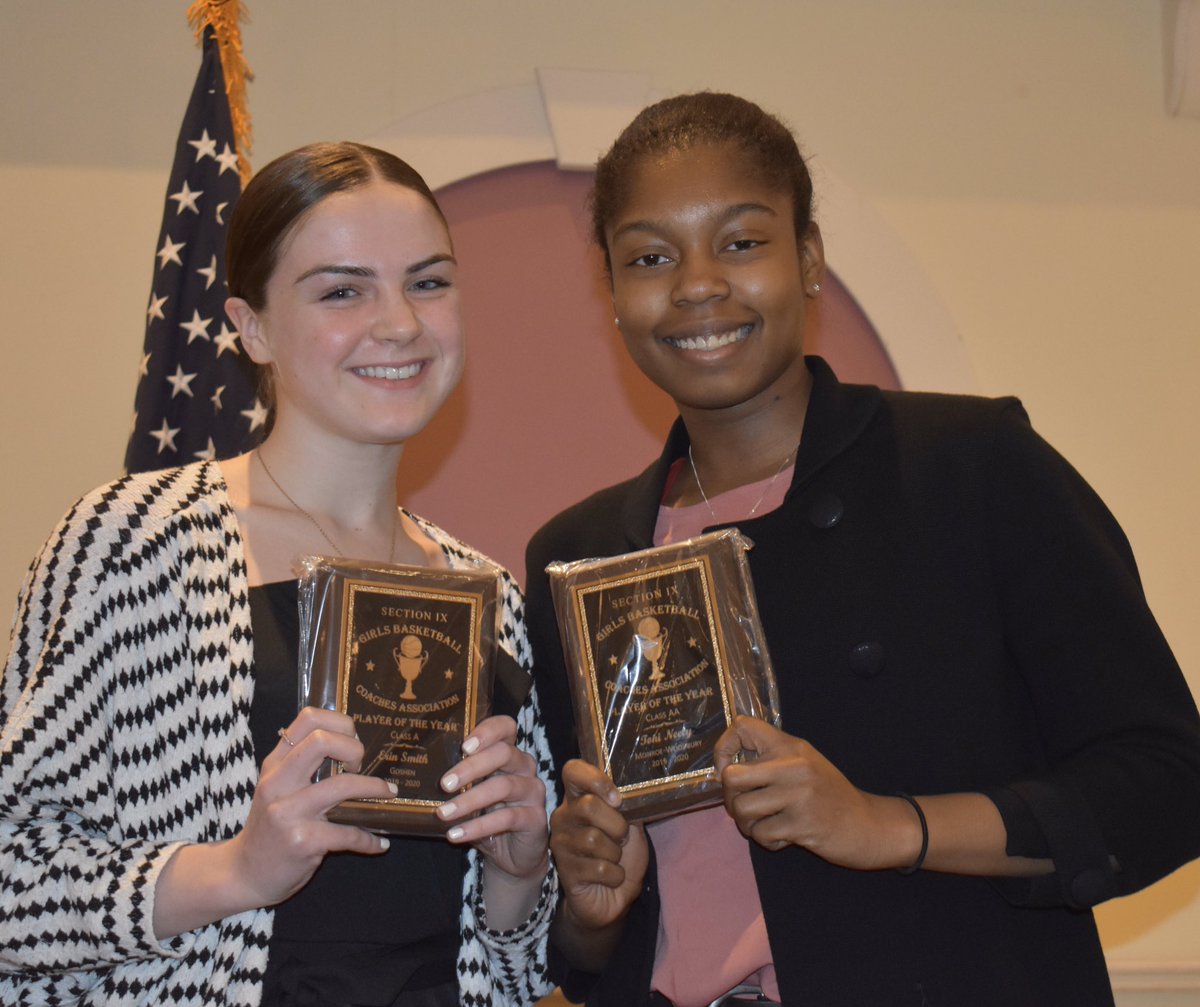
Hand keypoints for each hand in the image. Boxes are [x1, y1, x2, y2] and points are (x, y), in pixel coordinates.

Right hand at [227, 706, 394, 906]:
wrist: (244, 875)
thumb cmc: (269, 828)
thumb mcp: (276, 789)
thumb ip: (302, 765)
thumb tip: (351, 745)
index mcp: (275, 764)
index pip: (308, 718)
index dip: (340, 723)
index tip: (352, 743)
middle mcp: (278, 783)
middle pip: (322, 740)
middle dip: (354, 748)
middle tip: (362, 767)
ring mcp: (288, 812)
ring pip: (343, 785)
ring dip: (375, 789)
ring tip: (388, 794)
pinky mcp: (301, 842)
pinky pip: (348, 833)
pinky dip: (370, 839)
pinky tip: (379, 845)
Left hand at [437, 714, 548, 882]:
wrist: (511, 854)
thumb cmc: (486, 816)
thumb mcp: (470, 794)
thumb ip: (456, 782)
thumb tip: (418, 778)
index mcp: (508, 753)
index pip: (506, 727)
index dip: (488, 731)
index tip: (464, 746)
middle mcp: (525, 767)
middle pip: (504, 753)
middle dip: (471, 767)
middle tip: (444, 784)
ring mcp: (533, 791)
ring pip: (504, 786)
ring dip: (470, 800)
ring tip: (444, 813)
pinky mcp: (536, 818)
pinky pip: (507, 818)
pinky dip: (478, 826)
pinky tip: (456, 834)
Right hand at [549, 759, 647, 931]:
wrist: (615, 898)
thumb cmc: (622, 857)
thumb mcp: (631, 826)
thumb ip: (627, 806)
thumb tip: (630, 792)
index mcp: (579, 799)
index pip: (573, 771)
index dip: (594, 778)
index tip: (616, 798)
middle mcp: (564, 817)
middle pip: (588, 806)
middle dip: (616, 825)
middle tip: (622, 838)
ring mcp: (561, 844)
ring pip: (593, 839)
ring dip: (615, 853)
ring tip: (614, 860)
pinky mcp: (565, 871)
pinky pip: (597, 868)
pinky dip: (614, 875)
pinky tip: (610, 878)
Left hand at [714, 715, 898, 867]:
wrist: (870, 825)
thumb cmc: (830, 796)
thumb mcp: (804, 765)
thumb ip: (770, 760)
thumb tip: (726, 770)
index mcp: (790, 746)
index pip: (741, 727)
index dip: (723, 749)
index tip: (730, 771)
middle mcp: (793, 765)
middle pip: (731, 777)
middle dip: (729, 798)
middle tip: (744, 807)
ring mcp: (798, 795)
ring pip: (741, 809)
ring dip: (746, 824)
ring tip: (762, 825)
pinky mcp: (802, 825)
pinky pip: (761, 834)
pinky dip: (766, 841)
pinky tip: (782, 838)